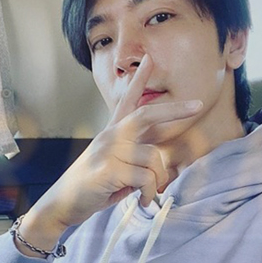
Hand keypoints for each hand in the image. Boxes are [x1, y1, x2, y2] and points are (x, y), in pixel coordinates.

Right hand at [17, 54, 202, 252]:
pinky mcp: (108, 168)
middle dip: (176, 110)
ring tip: (148, 195)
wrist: (62, 204)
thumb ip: (134, 160)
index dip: (139, 79)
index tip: (149, 58)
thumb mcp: (115, 167)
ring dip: (158, 182)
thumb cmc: (93, 187)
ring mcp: (108, 150)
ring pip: (153, 158)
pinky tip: (142, 201)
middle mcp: (111, 136)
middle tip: (199, 105)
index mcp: (112, 132)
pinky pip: (146, 179)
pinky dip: (149, 193)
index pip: (127, 100)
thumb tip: (161, 167)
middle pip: (147, 114)